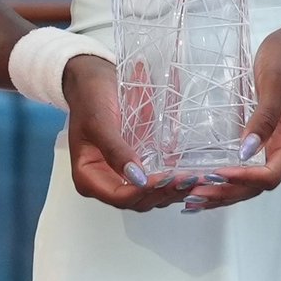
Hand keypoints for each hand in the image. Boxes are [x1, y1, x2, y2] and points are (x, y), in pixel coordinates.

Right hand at [63, 55, 200, 211]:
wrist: (95, 79)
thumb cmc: (91, 99)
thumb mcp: (100, 122)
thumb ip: (116, 151)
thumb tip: (137, 178)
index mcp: (88, 177)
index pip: (118, 196)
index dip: (143, 192)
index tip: (164, 178)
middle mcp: (106, 181)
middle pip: (137, 200)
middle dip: (162, 192)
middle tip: (185, 179)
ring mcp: (123, 176)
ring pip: (150, 196)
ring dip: (172, 191)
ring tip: (192, 179)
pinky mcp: (138, 168)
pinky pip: (156, 183)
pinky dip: (173, 183)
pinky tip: (189, 176)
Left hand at [179, 18, 280, 213]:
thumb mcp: (276, 85)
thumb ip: (264, 119)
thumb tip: (246, 152)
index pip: (270, 175)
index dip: (243, 180)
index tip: (216, 176)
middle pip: (258, 184)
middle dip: (228, 193)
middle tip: (195, 197)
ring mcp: (274, 143)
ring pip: (251, 179)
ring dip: (225, 191)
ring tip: (195, 198)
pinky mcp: (262, 136)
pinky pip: (245, 164)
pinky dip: (227, 176)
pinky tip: (206, 178)